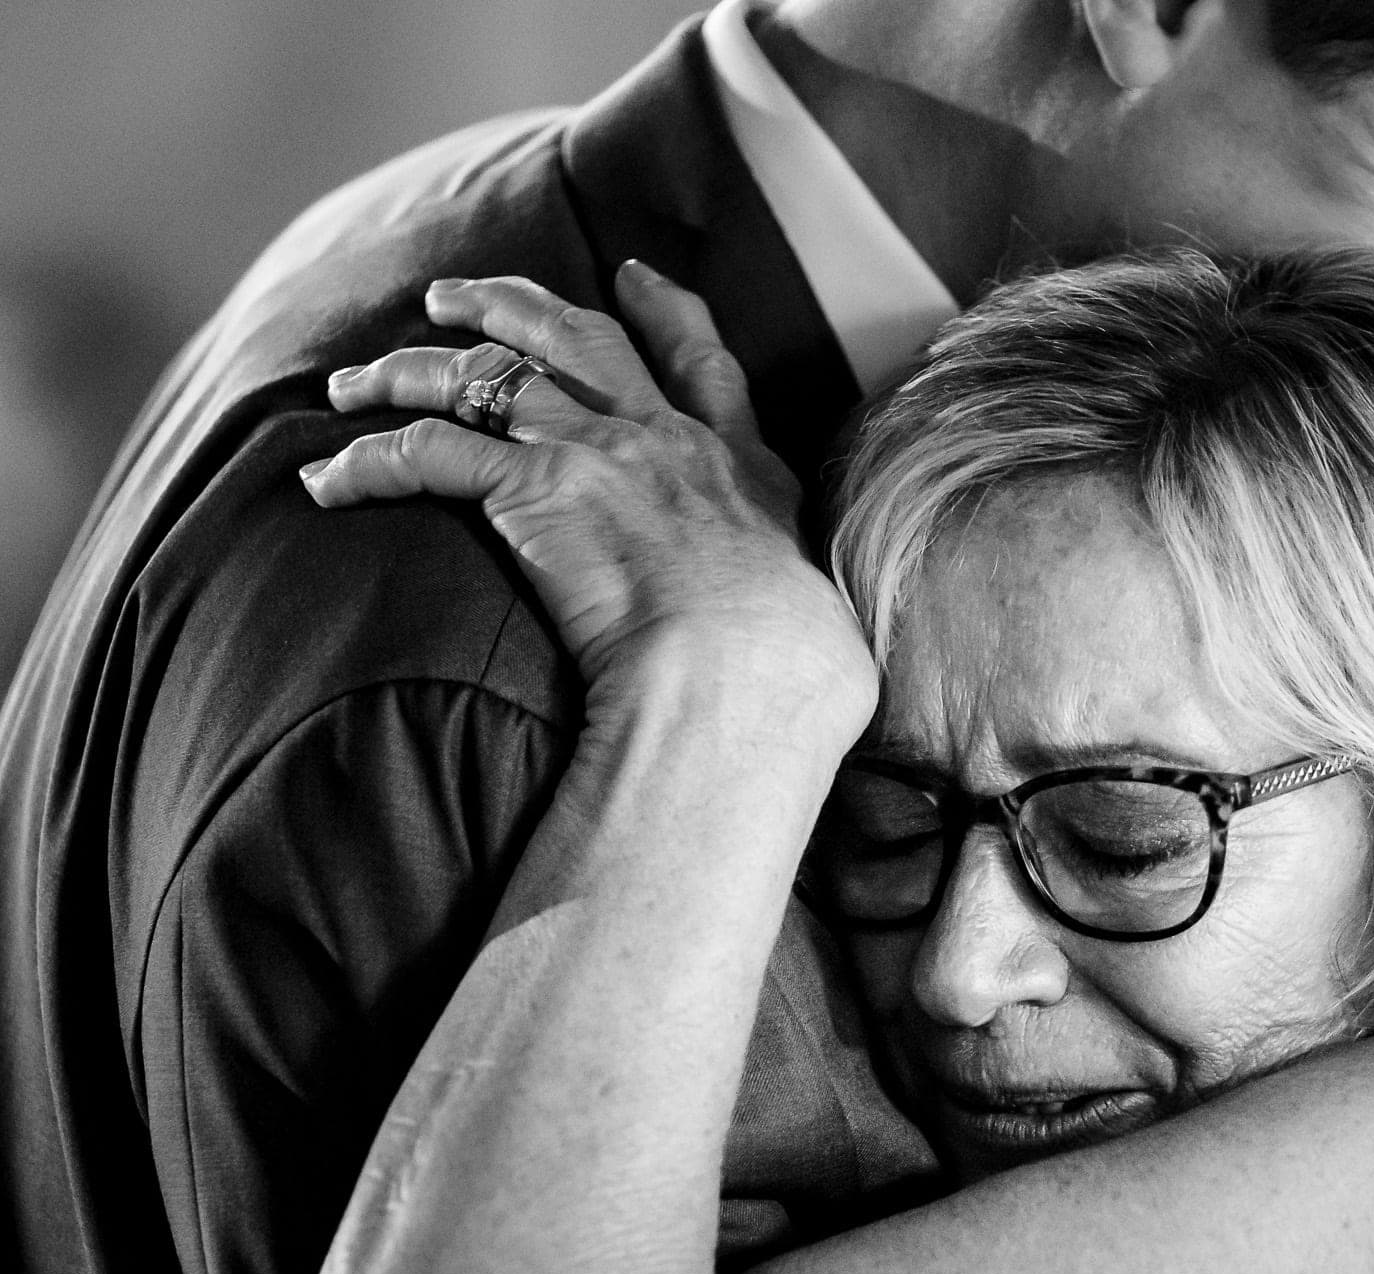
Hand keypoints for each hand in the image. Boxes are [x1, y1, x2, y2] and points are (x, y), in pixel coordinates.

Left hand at [307, 263, 875, 742]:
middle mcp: (665, 438)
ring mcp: (598, 453)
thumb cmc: (795, 675)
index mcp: (739, 464)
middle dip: (508, 304)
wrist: (748, 673)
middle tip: (455, 295)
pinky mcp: (533, 490)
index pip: (700, 363)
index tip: (632, 276)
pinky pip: (427, 454)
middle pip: (576, 336)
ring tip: (355, 378)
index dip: (663, 310)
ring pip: (484, 379)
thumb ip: (807, 619)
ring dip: (408, 371)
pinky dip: (367, 461)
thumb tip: (825, 668)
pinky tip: (326, 479)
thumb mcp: (822, 626)